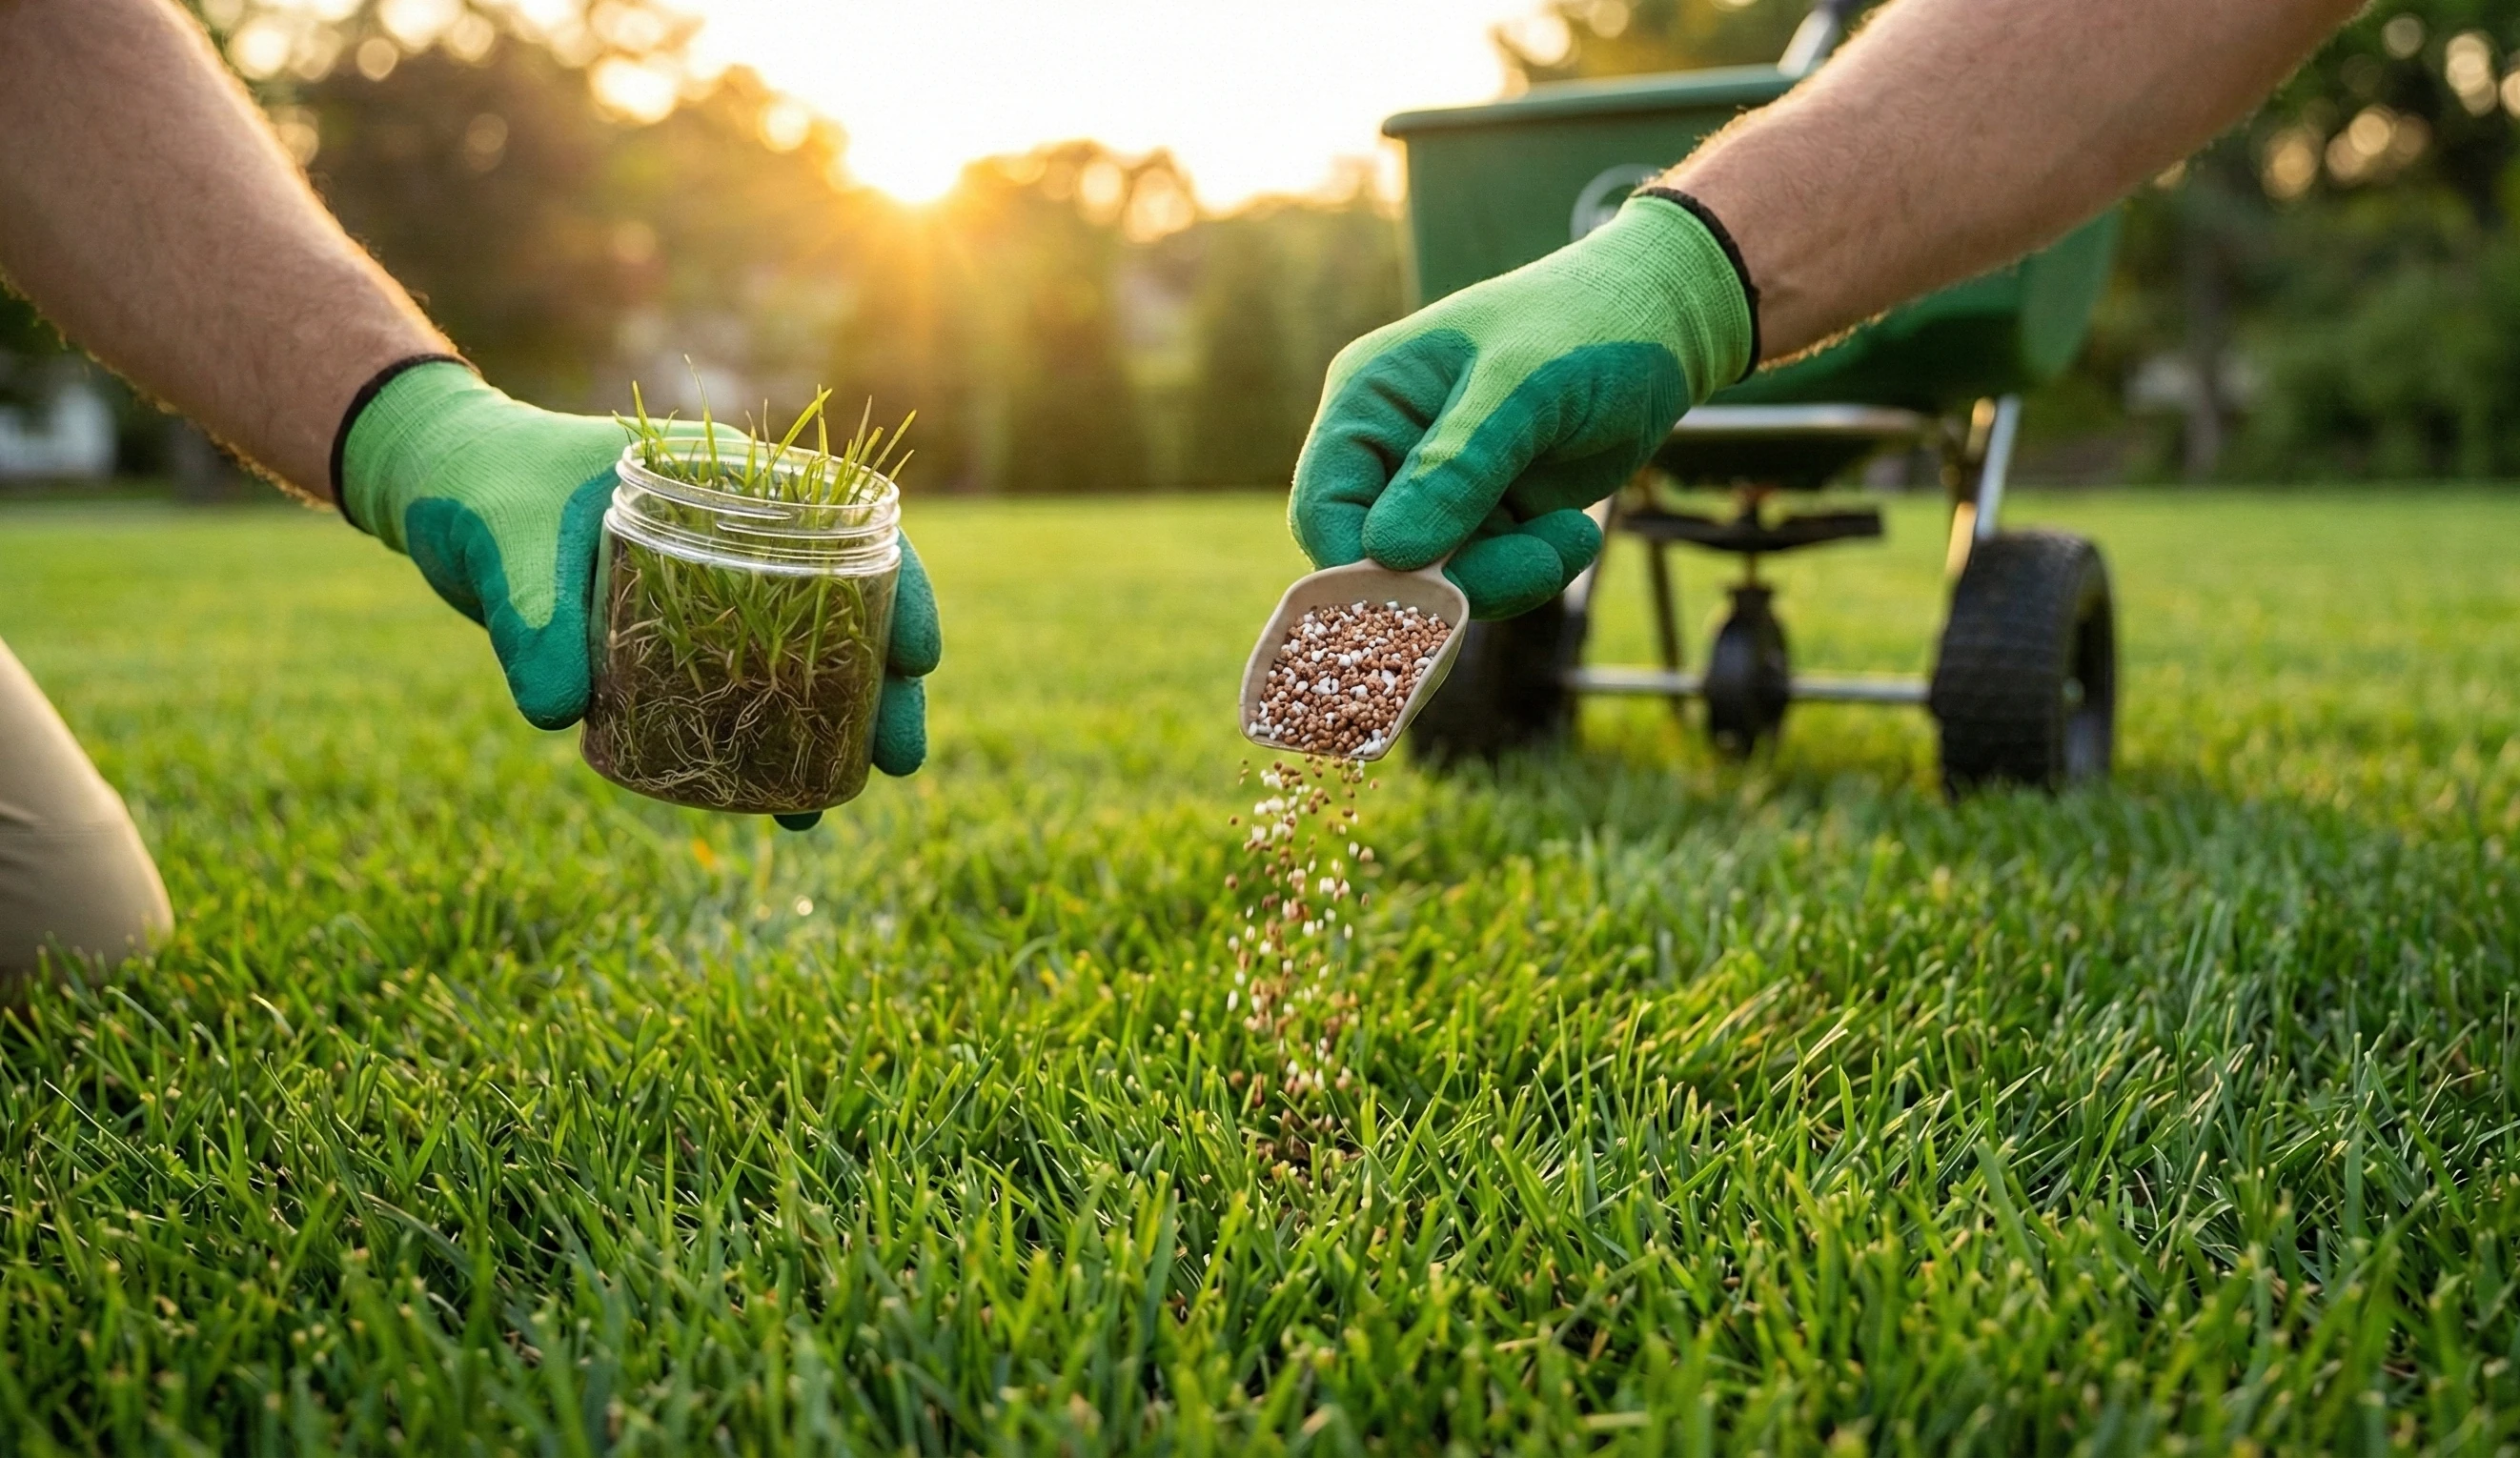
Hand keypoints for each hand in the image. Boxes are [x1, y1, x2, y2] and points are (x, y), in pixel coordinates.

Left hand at [339, 361, 940, 809]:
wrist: (435, 489)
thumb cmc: (480, 484)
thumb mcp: (505, 539)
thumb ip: (531, 615)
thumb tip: (556, 711)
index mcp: (726, 485)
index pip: (846, 530)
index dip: (899, 590)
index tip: (920, 656)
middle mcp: (733, 542)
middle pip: (843, 613)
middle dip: (882, 689)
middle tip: (902, 761)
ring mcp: (705, 597)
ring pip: (797, 666)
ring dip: (826, 733)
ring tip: (828, 805)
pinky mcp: (667, 645)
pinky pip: (732, 697)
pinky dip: (754, 745)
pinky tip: (763, 802)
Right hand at [1290, 194, 1753, 618]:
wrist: (1665, 324)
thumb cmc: (1586, 328)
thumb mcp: (1523, 389)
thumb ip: (1455, 468)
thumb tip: (1386, 553)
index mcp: (1370, 400)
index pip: (1325, 506)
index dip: (1357, 567)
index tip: (1426, 596)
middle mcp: (1390, 451)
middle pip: (1379, 561)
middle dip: (1452, 579)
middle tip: (1533, 568)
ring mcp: (1438, 491)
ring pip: (1438, 581)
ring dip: (1507, 578)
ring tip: (1571, 537)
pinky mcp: (1488, 519)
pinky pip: (1488, 579)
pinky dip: (1534, 571)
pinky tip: (1576, 533)